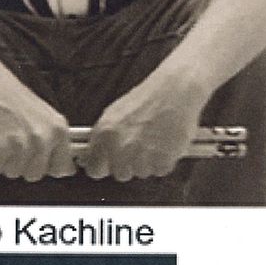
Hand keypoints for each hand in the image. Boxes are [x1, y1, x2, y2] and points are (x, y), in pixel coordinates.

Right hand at [0, 75, 76, 182]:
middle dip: (22, 163)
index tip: (38, 160)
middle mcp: (43, 138)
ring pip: (13, 173)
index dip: (47, 167)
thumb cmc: (11, 98)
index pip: (62, 168)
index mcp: (58, 130)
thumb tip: (66, 169)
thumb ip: (55, 142)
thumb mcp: (43, 116)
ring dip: (5, 160)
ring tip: (2, 136)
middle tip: (13, 140)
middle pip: (35, 175)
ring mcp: (21, 144)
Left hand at [78, 74, 207, 182]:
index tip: (109, 164)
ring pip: (141, 173)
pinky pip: (160, 171)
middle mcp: (121, 146)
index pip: (94, 169)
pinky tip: (165, 142)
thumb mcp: (115, 113)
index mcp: (105, 133)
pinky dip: (165, 161)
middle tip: (139, 146)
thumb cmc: (148, 98)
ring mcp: (142, 155)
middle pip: (120, 174)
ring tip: (154, 138)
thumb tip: (90, 157)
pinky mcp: (162, 160)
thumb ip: (101, 138)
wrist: (175, 90)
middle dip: (129, 164)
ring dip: (148, 162)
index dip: (104, 167)